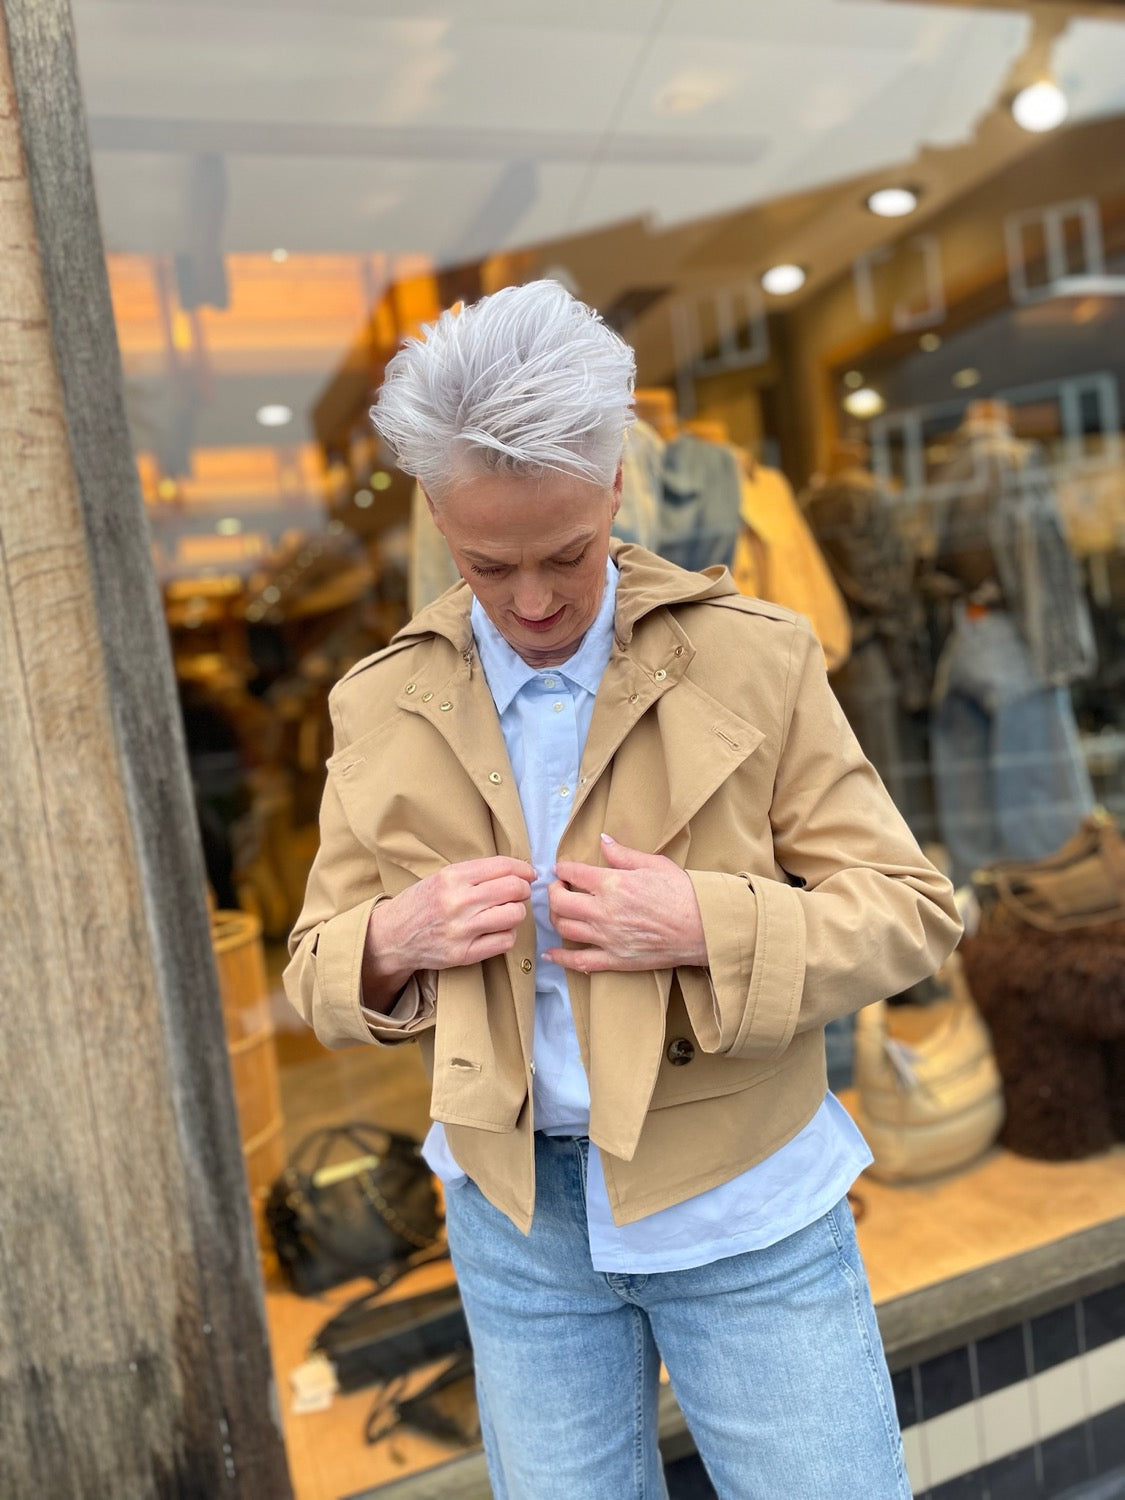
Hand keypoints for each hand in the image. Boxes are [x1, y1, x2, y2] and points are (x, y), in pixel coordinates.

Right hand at [362, 857, 534, 1009]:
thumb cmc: (421, 903)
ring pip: (514, 915)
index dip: (523, 869)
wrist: (392, 936)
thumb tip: (519, 872)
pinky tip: (497, 930)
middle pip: (514, 889)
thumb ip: (476, 873)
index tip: (529, 874)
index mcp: (452, 877)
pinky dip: (508, 934)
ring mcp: (461, 930)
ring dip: (517, 912)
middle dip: (523, 890)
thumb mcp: (442, 877)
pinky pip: (505, 941)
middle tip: (519, 894)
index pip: (503, 866)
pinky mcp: (464, 954)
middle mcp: (458, 901)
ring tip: (506, 912)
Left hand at [544, 834, 706, 973]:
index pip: (573, 873)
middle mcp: (604, 911)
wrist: (702, 927)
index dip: (562, 869)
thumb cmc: (682, 893)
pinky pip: (580, 961)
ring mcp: (607, 937)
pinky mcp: (615, 959)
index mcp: (612, 883)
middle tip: (558, 888)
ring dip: (555, 918)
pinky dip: (561, 958)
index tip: (561, 869)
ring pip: (564, 928)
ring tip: (560, 911)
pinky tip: (551, 954)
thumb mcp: (654, 864)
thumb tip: (603, 840)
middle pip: (559, 902)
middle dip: (552, 892)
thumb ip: (623, 854)